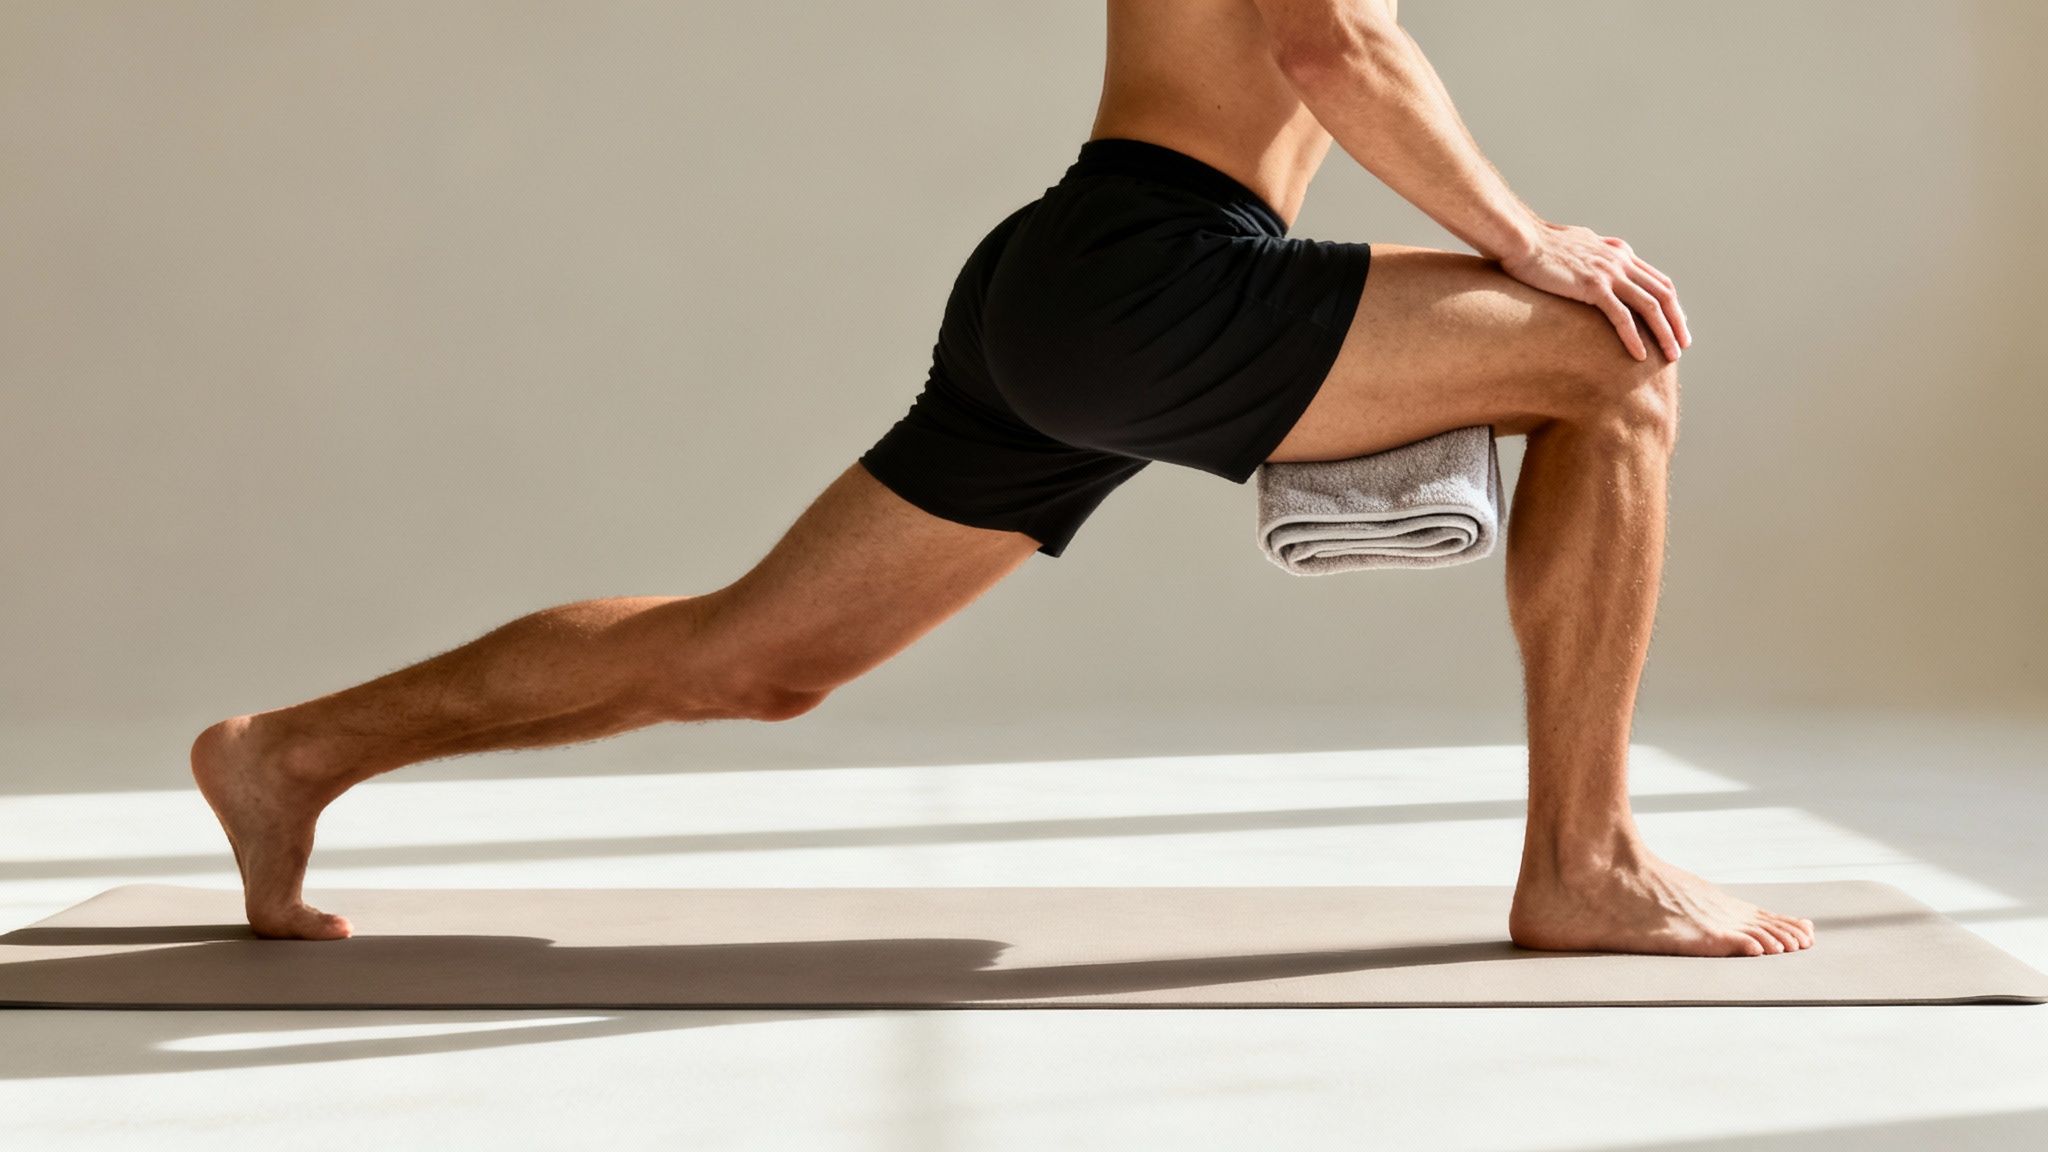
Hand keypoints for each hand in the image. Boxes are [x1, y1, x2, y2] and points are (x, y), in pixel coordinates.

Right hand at [1498, 220, 1690, 362]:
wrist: (1521, 239)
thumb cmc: (1538, 244)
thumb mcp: (1576, 245)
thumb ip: (1593, 254)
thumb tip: (1592, 262)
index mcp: (1619, 251)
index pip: (1657, 279)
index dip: (1671, 303)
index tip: (1678, 323)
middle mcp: (1620, 260)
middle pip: (1662, 293)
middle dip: (1677, 321)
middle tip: (1682, 345)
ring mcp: (1608, 272)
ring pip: (1649, 306)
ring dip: (1664, 332)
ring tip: (1671, 356)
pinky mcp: (1592, 286)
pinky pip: (1621, 316)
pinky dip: (1633, 337)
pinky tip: (1639, 355)